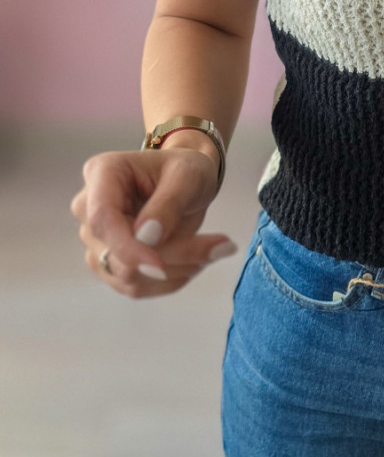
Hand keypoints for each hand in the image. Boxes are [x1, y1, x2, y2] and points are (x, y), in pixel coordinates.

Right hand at [70, 145, 237, 299]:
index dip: (128, 246)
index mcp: (102, 173)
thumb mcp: (189, 175)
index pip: (102, 218)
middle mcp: (88, 207)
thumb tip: (146, 238)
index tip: (161, 263)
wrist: (186, 181)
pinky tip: (194, 262)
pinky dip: (168, 281)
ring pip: (126, 275)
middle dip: (170, 257)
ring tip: (212, 250)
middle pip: (117, 252)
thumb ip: (168, 203)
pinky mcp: (109, 262)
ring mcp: (96, 239)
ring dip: (173, 271)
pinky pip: (134, 287)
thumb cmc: (186, 169)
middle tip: (222, 246)